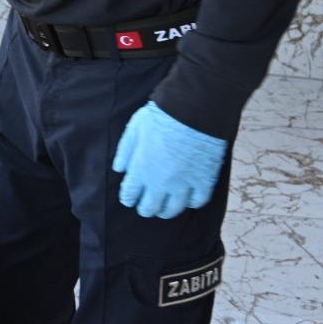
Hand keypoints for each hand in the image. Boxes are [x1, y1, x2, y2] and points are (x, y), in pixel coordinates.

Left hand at [112, 102, 227, 218]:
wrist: (193, 111)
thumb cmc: (161, 116)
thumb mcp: (134, 129)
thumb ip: (125, 151)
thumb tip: (118, 169)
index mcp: (141, 169)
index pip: (130, 194)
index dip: (128, 198)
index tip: (129, 199)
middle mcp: (161, 182)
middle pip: (150, 207)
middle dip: (145, 208)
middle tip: (145, 208)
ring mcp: (184, 183)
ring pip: (173, 209)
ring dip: (166, 211)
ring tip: (164, 210)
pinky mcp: (204, 181)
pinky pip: (197, 201)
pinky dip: (191, 203)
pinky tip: (187, 200)